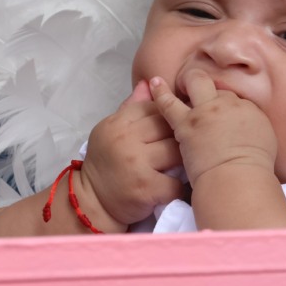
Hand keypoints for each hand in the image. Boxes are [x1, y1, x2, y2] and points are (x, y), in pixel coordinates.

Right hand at [81, 80, 183, 224]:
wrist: (91, 202)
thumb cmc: (106, 164)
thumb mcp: (112, 130)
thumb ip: (132, 108)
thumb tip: (151, 83)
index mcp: (118, 122)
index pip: (155, 107)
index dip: (171, 115)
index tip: (181, 124)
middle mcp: (125, 139)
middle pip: (169, 126)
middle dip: (183, 135)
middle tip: (193, 144)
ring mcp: (136, 163)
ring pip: (176, 151)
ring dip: (186, 159)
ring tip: (189, 163)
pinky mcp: (145, 187)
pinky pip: (176, 183)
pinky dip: (182, 187)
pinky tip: (180, 187)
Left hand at [150, 70, 276, 185]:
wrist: (238, 177)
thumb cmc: (255, 169)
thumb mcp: (266, 144)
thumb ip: (254, 130)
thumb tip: (246, 130)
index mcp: (250, 109)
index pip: (234, 99)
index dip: (226, 106)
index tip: (222, 115)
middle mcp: (229, 104)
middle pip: (218, 88)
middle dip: (212, 89)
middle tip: (206, 96)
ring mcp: (207, 110)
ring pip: (197, 83)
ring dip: (191, 81)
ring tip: (183, 82)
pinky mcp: (186, 122)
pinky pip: (169, 103)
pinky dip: (161, 92)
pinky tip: (155, 83)